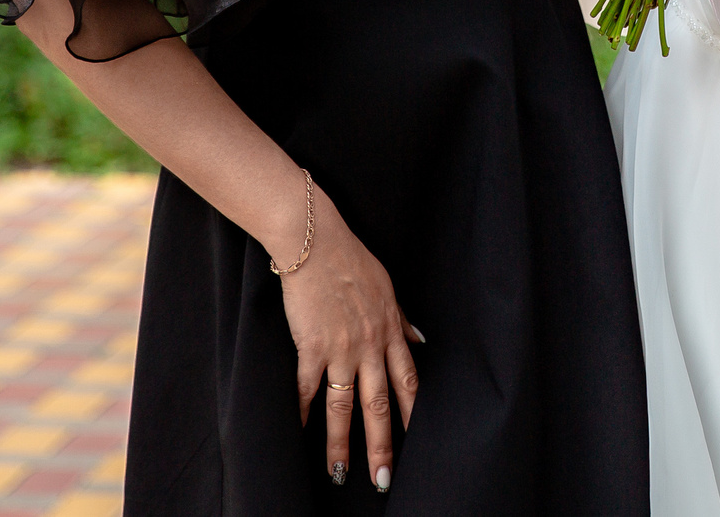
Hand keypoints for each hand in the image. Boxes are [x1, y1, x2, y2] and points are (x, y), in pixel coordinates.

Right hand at [279, 200, 422, 491]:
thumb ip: (402, 319)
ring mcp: (340, 348)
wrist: (316, 240)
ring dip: (341, 443)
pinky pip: (307, 388)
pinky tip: (299, 435)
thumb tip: (420, 340)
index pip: (408, 383)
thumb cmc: (351, 259)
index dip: (412, 416)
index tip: (417, 443)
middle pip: (379, 405)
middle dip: (382, 446)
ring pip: (343, 407)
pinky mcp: (311, 345)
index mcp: (390, 331)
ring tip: (341, 473)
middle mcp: (369, 346)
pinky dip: (302, 413)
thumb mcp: (387, 287)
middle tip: (383, 479)